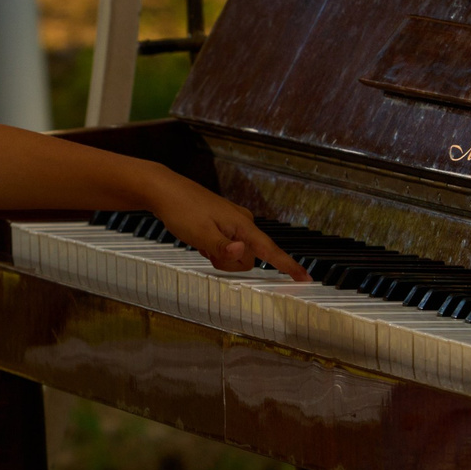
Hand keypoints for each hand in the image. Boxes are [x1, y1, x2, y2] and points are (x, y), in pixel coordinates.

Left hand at [146, 173, 307, 279]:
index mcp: (242, 225)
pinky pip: (227, 246)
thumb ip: (222, 248)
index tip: (306, 279)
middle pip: (249, 258)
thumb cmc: (181, 210)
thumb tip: (242, 253)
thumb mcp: (200, 234)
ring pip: (237, 254)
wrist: (164, 190)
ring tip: (202, 243)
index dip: (288, 266)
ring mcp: (234, 222)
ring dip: (221, 257)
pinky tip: (201, 240)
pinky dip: (215, 249)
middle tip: (207, 251)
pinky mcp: (224, 223)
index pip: (270, 251)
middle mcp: (243, 222)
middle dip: (230, 263)